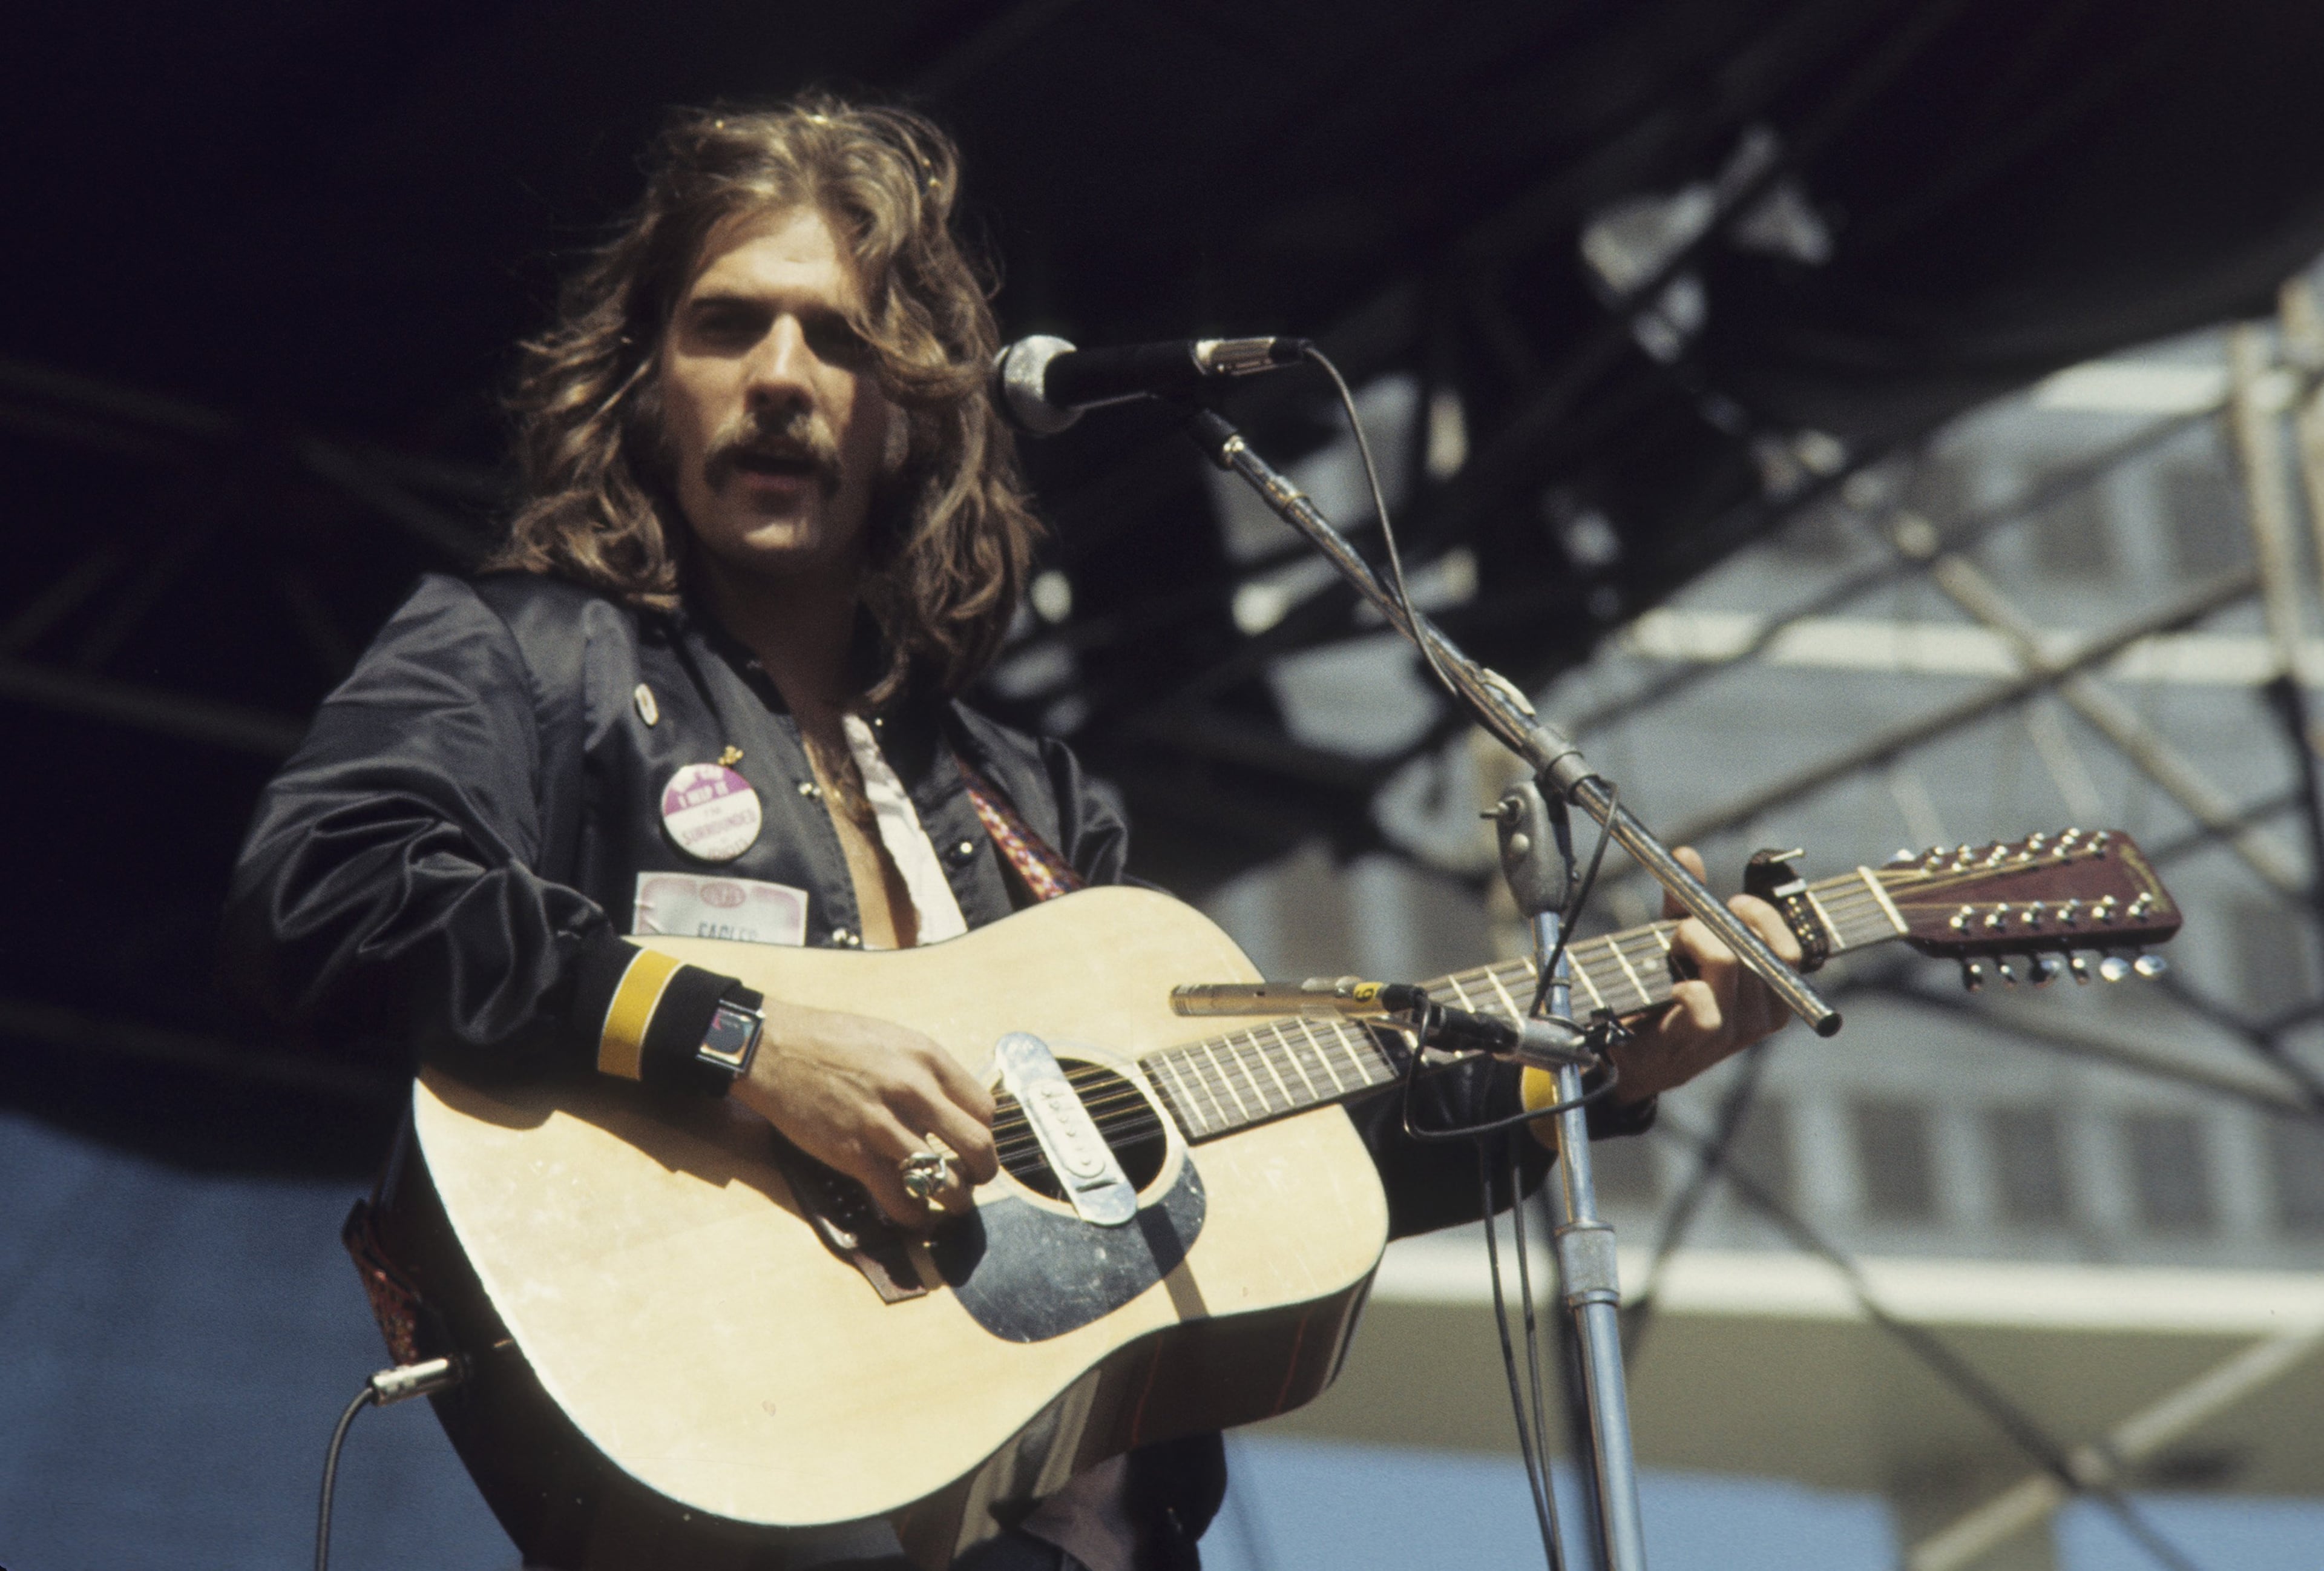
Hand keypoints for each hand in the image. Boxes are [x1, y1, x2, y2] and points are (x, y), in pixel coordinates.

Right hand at [729, 1001, 998, 1228]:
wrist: (775, 1048)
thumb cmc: (833, 1042)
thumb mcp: (893, 1041)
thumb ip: (926, 1073)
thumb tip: (952, 1108)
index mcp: (928, 1058)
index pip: (985, 1109)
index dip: (985, 1133)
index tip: (973, 1145)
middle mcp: (913, 1090)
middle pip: (978, 1146)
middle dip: (982, 1173)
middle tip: (973, 1180)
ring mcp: (883, 1124)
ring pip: (944, 1180)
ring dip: (953, 1201)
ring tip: (948, 1204)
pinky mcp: (853, 1154)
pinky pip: (900, 1198)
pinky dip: (913, 1215)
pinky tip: (912, 1214)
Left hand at [1604, 846, 1803, 1104]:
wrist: (1633, 1057)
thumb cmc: (1663, 999)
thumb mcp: (1680, 948)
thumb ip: (1687, 905)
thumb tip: (1686, 854)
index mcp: (1770, 995)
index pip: (1791, 951)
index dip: (1764, 919)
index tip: (1735, 901)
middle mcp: (1762, 1016)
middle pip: (1754, 948)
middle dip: (1715, 924)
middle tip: (1685, 927)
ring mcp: (1737, 1031)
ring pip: (1726, 962)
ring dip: (1692, 944)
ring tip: (1671, 956)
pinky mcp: (1706, 1040)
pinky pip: (1704, 997)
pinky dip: (1684, 984)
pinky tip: (1672, 990)